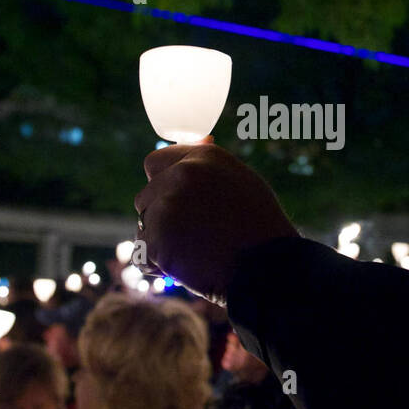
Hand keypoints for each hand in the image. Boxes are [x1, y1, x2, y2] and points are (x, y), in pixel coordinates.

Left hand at [135, 144, 297, 305]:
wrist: (266, 269)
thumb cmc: (259, 228)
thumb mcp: (242, 182)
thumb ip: (210, 166)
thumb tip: (202, 139)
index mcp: (203, 156)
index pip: (154, 164)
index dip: (163, 187)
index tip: (180, 206)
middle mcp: (182, 174)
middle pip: (145, 197)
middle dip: (161, 217)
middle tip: (195, 235)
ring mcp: (167, 206)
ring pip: (144, 227)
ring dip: (161, 242)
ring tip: (196, 251)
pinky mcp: (157, 239)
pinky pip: (142, 256)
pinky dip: (159, 266)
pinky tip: (188, 266)